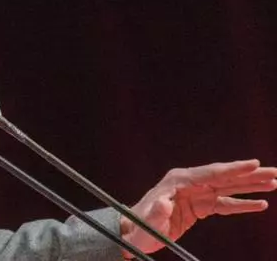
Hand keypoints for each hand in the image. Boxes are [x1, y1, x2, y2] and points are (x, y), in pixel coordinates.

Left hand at [121, 159, 276, 256]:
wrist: (134, 235)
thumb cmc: (140, 227)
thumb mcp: (148, 221)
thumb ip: (157, 212)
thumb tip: (164, 203)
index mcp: (178, 180)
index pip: (211, 172)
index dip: (233, 168)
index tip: (255, 163)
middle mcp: (189, 183)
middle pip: (224, 177)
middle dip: (250, 174)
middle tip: (274, 172)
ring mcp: (196, 194)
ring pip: (228, 188)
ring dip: (251, 186)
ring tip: (274, 182)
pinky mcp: (199, 206)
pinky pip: (225, 204)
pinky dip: (242, 204)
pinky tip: (260, 204)